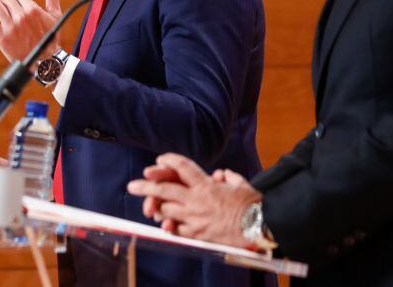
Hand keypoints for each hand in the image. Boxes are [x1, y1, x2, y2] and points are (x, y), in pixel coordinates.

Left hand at [127, 153, 262, 248]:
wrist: (259, 226)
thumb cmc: (252, 204)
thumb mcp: (240, 184)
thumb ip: (228, 177)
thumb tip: (221, 175)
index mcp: (205, 185)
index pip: (182, 167)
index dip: (169, 161)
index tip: (160, 159)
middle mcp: (196, 200)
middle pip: (164, 190)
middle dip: (145, 186)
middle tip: (132, 186)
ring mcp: (195, 218)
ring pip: (165, 210)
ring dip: (156, 208)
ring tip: (149, 207)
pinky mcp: (197, 234)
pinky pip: (177, 230)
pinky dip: (170, 227)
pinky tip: (164, 225)